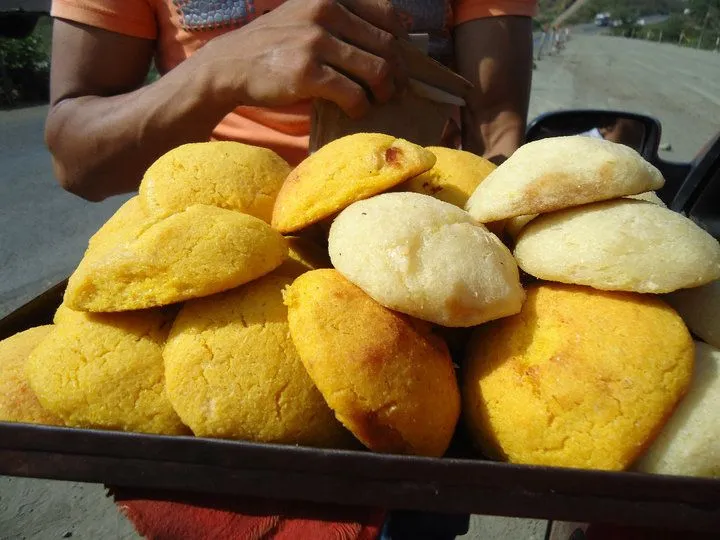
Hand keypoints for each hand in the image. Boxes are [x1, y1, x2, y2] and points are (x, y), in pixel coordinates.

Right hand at [202, 0, 407, 117]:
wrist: (231, 64)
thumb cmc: (275, 44)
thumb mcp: (306, 13)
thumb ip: (341, 17)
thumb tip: (393, 36)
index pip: (387, 14)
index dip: (401, 42)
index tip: (399, 62)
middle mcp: (325, 11)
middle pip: (386, 45)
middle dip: (397, 73)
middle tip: (395, 90)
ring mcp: (315, 41)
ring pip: (376, 70)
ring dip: (384, 91)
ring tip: (379, 101)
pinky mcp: (307, 73)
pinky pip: (353, 93)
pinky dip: (361, 107)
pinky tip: (356, 111)